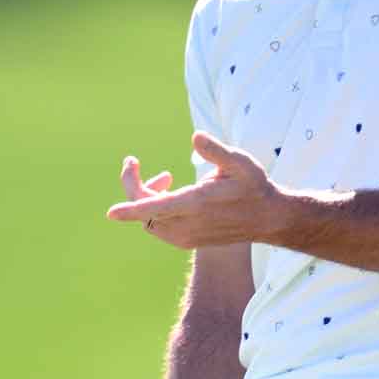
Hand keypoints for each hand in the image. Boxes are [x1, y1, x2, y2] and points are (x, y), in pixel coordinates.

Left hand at [106, 132, 282, 248]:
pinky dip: (155, 209)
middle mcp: (188, 225)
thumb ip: (217, 150)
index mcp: (197, 204)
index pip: (155, 208)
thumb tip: (195, 136)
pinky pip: (157, 227)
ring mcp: (186, 237)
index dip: (131, 209)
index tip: (110, 213)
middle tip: (134, 162)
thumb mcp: (241, 163)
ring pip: (149, 220)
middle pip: (144, 210)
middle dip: (135, 185)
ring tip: (165, 178)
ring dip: (146, 198)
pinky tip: (171, 193)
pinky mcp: (186, 241)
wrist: (267, 219)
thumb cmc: (254, 187)